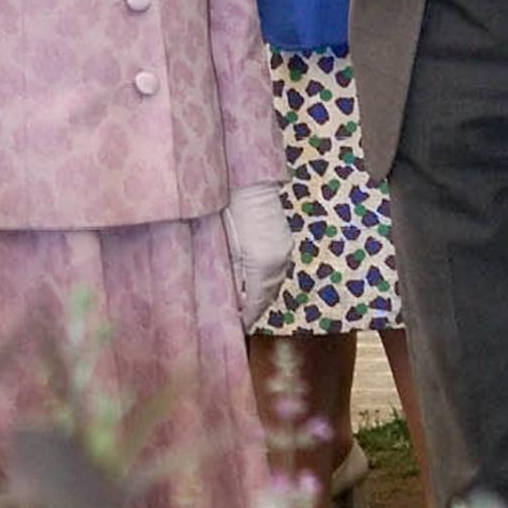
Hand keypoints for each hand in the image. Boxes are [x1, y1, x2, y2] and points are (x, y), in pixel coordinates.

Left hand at [222, 182, 290, 330]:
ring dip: (262, 294)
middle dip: (255, 307)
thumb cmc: (227, 210)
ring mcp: (284, 248)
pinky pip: (277, 268)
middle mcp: (279, 258)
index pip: (257, 301)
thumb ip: (230, 277)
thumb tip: (232, 301)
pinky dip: (267, 279)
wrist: (247, 181)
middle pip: (269, 294)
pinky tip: (255, 280)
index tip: (236, 325)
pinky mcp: (284, 239)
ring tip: (246, 302)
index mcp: (262, 263)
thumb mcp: (222, 248)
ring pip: (275, 281)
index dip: (247, 316)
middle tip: (240, 317)